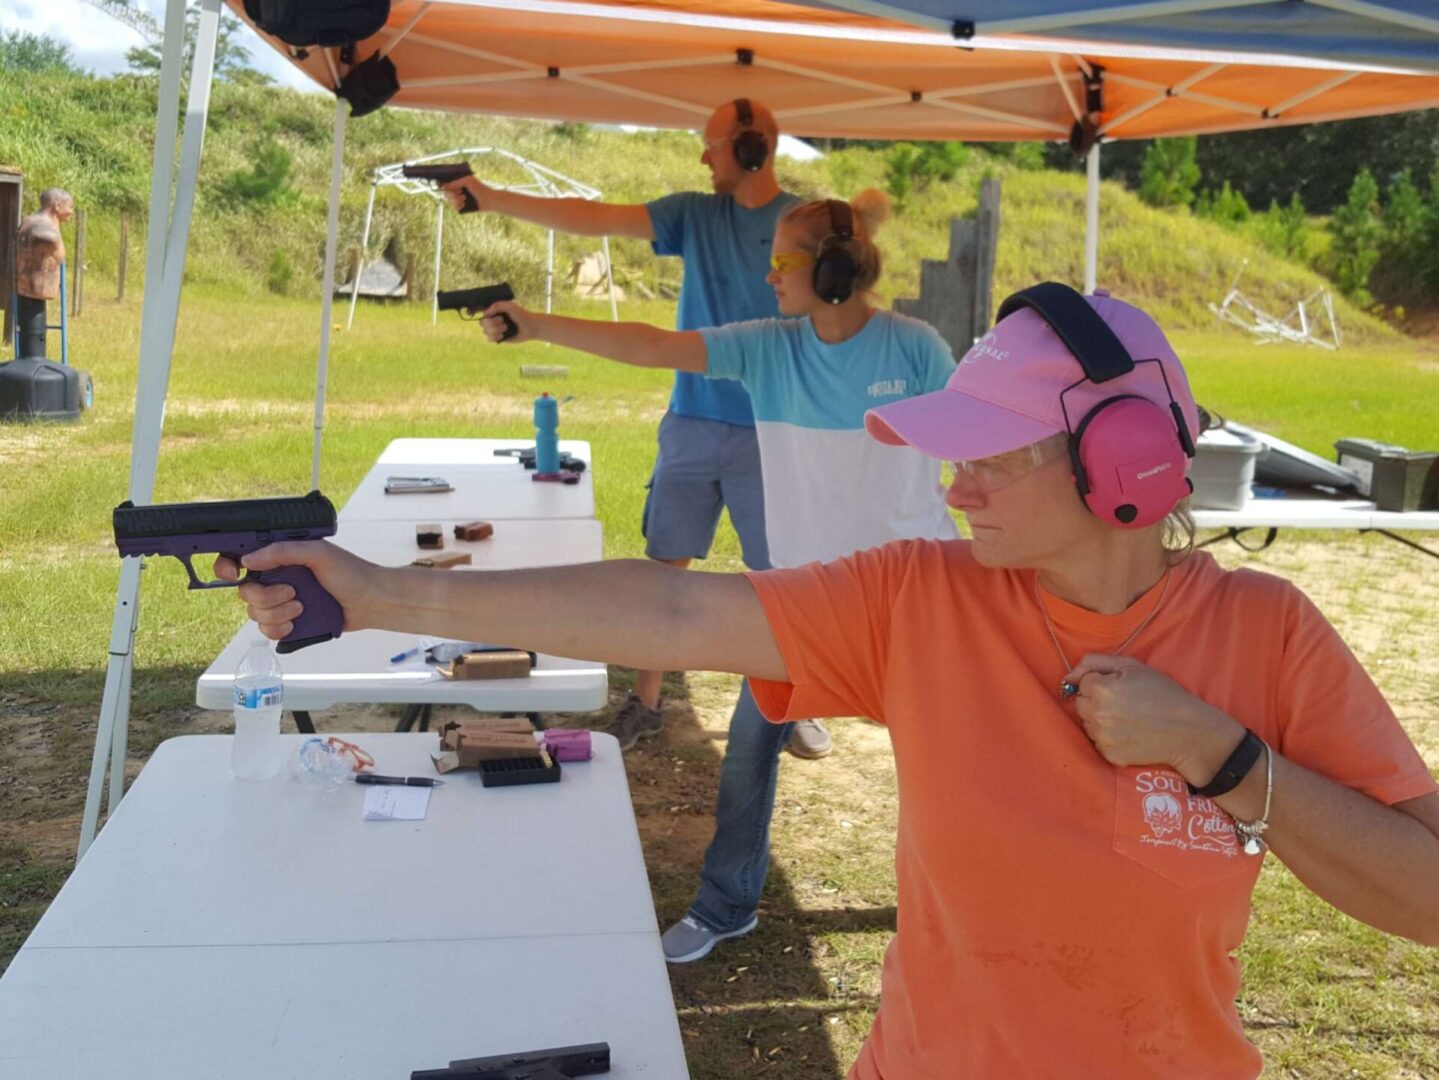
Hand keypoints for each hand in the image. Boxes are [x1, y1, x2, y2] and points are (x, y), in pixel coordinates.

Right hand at [212, 542, 381, 642]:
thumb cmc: (351, 573)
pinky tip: (295, 624)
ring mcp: (282, 600)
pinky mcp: (289, 621)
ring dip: (277, 614)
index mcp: (280, 556)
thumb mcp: (318, 554)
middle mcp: (277, 577)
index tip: (234, 573)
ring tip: (302, 607)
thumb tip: (248, 559)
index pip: (240, 558)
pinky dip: (278, 629)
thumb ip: (283, 551)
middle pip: (245, 591)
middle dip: (266, 596)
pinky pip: (266, 630)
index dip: (228, 567)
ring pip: (255, 613)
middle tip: (293, 592)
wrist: (372, 603)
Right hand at [441, 176, 486, 212]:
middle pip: (446, 192)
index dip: (442, 185)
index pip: (446, 182)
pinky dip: (458, 206)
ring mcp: (460, 198)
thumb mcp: (467, 181)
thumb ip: (455, 182)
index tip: (441, 186)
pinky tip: (464, 205)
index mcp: (459, 181)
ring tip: (465, 199)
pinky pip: (454, 207)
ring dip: (456, 200)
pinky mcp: (462, 206)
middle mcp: (458, 189)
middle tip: (461, 193)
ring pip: (450, 201)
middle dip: (452, 194)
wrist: (489, 200)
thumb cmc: (480, 188)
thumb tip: (444, 187)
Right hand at [481, 299, 534, 343]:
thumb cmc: (521, 314)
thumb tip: (484, 314)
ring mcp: (495, 329)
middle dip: (492, 323)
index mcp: (494, 311)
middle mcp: (492, 320)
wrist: (530, 327)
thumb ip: (496, 306)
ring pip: (485, 331)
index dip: (480, 314)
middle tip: (504, 321)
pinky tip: (502, 335)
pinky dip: (495, 337)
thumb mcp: (509, 306)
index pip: (481, 312)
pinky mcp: (498, 338)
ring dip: (496, 330)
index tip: (487, 314)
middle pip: (482, 323)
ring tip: (506, 328)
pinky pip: (489, 339)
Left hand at [1065, 654, 1244, 781]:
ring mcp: (1102, 737)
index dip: (1101, 683)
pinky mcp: (1109, 755)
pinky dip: (1108, 737)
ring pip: (1087, 724)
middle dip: (1096, 701)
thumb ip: (1094, 663)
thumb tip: (1068, 677)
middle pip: (1080, 704)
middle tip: (1123, 703)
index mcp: (1101, 690)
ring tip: (1127, 718)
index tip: (1121, 688)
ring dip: (1100, 719)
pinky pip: (1098, 742)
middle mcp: (1097, 715)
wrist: (1187, 731)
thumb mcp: (1132, 666)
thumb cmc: (1162, 694)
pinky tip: (1128, 733)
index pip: (1082, 683)